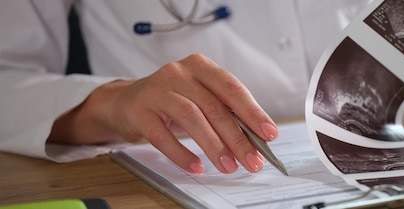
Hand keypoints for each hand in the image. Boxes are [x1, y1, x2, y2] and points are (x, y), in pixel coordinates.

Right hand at [50, 54, 278, 173]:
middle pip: (214, 107)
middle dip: (237, 138)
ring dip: (213, 146)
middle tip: (252, 160)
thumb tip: (254, 141)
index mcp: (200, 66)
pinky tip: (197, 166)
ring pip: (192, 118)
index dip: (253, 112)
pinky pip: (163, 136)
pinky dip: (182, 153)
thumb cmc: (171, 100)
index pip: (232, 88)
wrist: (124, 102)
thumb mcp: (198, 97)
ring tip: (228, 166)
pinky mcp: (139, 111)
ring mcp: (157, 90)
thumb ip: (224, 112)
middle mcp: (179, 73)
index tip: (269, 133)